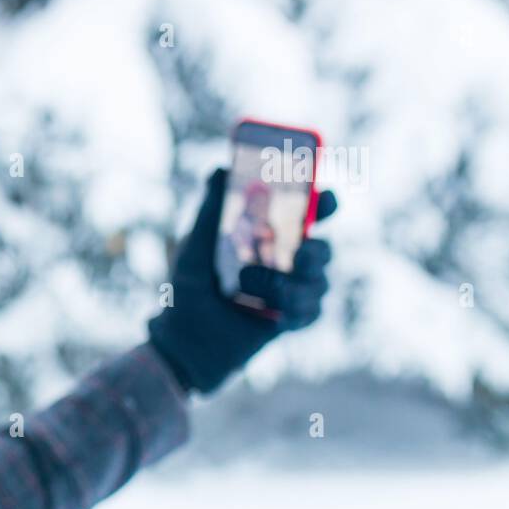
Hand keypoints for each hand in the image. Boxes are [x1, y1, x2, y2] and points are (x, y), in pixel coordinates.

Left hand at [146, 168, 337, 394]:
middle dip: (316, 249)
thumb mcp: (196, 244)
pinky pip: (311, 311)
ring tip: (247, 284)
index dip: (325, 203)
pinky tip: (269, 311)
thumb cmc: (189, 288)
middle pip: (324, 249)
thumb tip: (219, 169)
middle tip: (299, 251)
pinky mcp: (293, 319)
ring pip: (319, 281)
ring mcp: (294, 291)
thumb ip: (211, 209)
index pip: (309, 214)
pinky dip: (292, 308)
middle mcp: (288, 261)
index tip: (326, 196)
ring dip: (285, 282)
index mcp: (270, 236)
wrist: (183, 338)